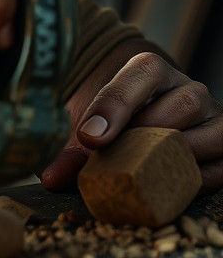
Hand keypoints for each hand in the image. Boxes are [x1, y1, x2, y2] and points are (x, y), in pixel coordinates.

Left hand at [41, 48, 222, 190]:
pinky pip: (219, 169)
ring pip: (207, 134)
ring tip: (140, 173)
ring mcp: (214, 118)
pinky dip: (192, 182)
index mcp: (152, 70)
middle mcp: (188, 89)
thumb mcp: (94, 127)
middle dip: (145, 135)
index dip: (115, 105)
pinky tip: (164, 187)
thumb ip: (74, 151)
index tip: (89, 138)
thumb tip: (51, 178)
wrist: (148, 127)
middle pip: (180, 103)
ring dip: (172, 158)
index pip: (142, 74)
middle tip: (116, 158)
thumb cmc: (116, 124)